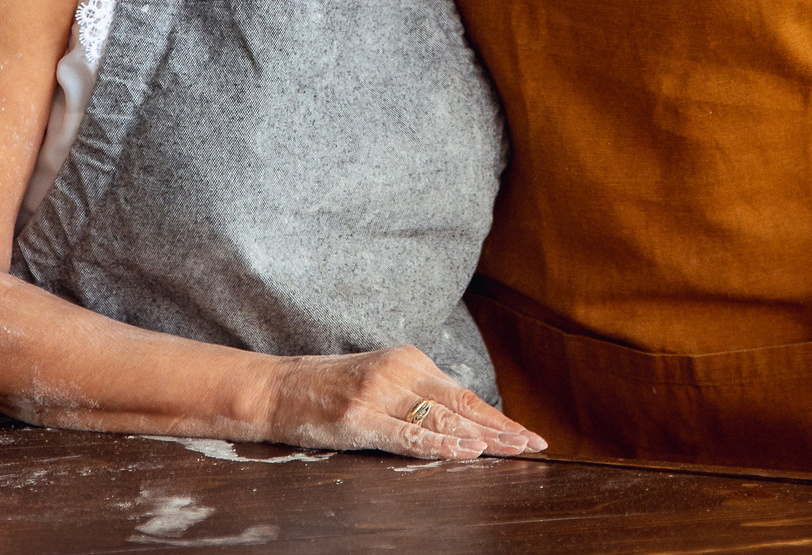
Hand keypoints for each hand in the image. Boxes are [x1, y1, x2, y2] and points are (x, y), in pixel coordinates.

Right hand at [264, 346, 545, 459]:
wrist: (274, 388)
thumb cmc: (327, 390)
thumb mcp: (379, 381)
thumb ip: (416, 395)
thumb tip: (460, 421)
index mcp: (409, 360)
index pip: (463, 393)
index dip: (498, 416)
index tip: (528, 434)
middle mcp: (399, 371)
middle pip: (462, 404)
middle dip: (502, 428)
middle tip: (536, 445)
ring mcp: (379, 394)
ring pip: (443, 419)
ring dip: (484, 438)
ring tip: (515, 450)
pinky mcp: (360, 419)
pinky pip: (409, 436)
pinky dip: (442, 445)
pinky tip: (468, 452)